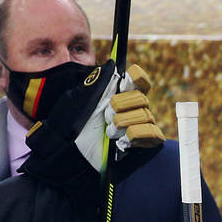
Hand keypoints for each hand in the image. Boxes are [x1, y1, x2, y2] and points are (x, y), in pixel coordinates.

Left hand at [22, 60, 162, 185]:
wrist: (68, 157)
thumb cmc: (68, 129)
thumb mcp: (77, 101)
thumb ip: (96, 83)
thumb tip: (112, 64)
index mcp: (115, 96)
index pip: (138, 81)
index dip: (137, 77)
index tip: (129, 78)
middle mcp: (129, 109)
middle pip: (142, 97)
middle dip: (123, 105)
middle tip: (107, 116)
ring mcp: (137, 126)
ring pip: (146, 115)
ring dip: (126, 122)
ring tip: (109, 133)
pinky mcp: (143, 144)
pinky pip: (153, 134)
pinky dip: (138, 134)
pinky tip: (123, 141)